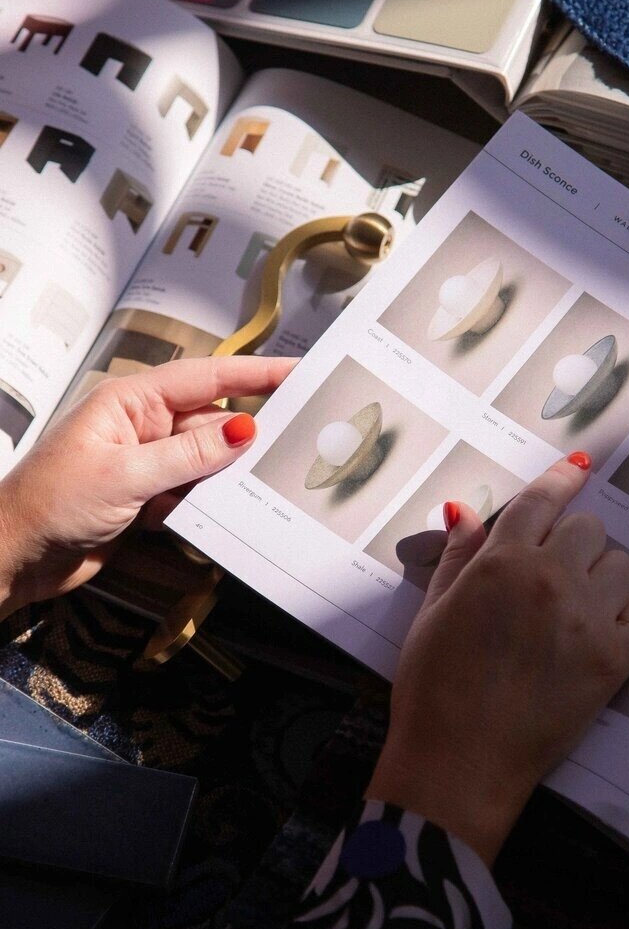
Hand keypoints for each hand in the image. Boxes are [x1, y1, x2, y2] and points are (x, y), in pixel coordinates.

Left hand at [0, 356, 294, 617]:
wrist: (13, 557)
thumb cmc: (51, 504)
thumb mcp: (125, 475)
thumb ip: (188, 454)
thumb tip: (245, 429)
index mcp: (131, 401)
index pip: (205, 377)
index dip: (254, 372)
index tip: (298, 370)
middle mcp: (142, 426)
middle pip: (211, 419)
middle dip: (249, 431)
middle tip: (300, 433)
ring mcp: (145, 462)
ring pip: (205, 459)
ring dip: (230, 472)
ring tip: (273, 478)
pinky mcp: (146, 496)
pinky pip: (192, 489)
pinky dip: (211, 500)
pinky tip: (231, 511)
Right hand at [367, 454, 628, 865]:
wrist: (459, 764)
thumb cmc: (432, 688)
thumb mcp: (431, 612)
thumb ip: (457, 557)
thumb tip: (464, 511)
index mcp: (501, 563)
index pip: (542, 501)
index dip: (560, 480)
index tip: (576, 470)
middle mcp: (550, 580)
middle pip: (588, 528)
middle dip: (571, 538)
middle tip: (553, 567)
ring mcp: (587, 620)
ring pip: (620, 565)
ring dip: (600, 574)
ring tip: (577, 601)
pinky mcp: (613, 662)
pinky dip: (624, 615)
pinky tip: (597, 631)